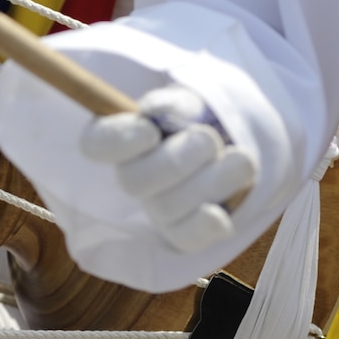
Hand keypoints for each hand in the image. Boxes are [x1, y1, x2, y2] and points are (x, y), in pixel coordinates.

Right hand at [79, 85, 258, 254]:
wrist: (236, 142)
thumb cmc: (202, 117)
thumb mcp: (189, 100)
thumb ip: (172, 104)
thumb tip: (153, 111)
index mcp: (124, 137)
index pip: (97, 142)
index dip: (117, 141)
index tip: (150, 131)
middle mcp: (134, 176)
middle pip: (134, 181)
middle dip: (176, 161)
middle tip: (209, 140)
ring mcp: (158, 207)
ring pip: (166, 207)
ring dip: (208, 183)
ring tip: (241, 159)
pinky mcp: (184, 231)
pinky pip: (185, 238)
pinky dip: (202, 228)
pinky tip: (219, 217)